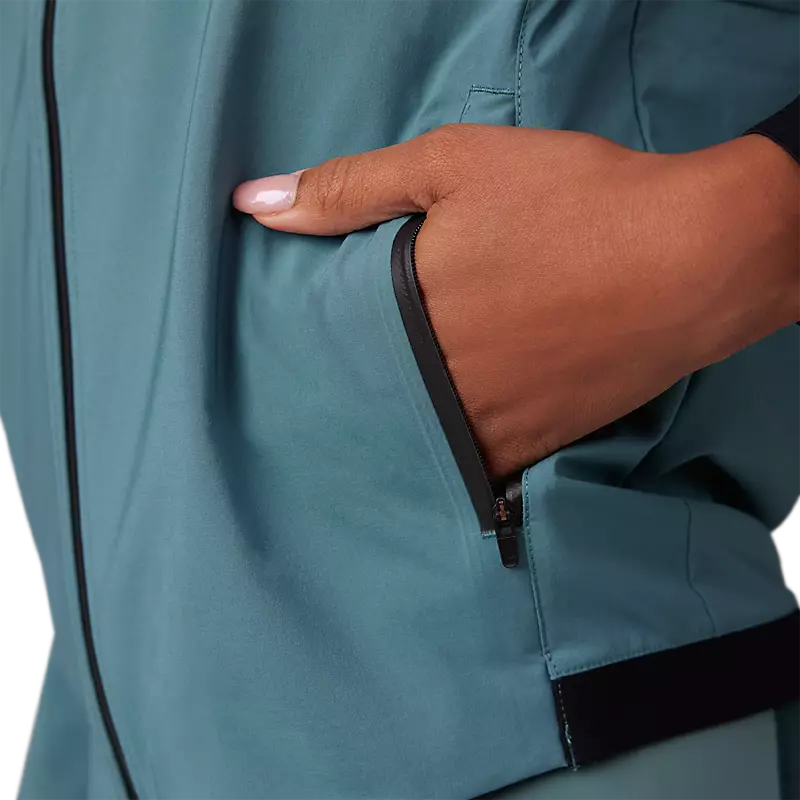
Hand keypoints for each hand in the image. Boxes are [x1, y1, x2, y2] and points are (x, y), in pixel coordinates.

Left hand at [233, 125, 799, 479]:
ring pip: (422, 449)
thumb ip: (350, 188)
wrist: (692, 256)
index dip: (306, 369)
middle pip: (373, 412)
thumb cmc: (573, 202)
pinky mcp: (543, 441)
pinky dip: (458, 464)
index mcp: (411, 320)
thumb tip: (253, 204)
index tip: (284, 384)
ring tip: (369, 450)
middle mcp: (444, 383)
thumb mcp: (454, 166)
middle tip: (315, 427)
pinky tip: (441, 462)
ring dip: (398, 445)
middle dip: (349, 412)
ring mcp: (495, 421)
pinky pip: (482, 470)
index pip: (330, 359)